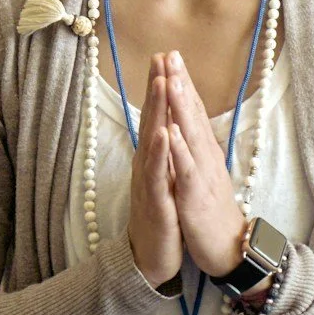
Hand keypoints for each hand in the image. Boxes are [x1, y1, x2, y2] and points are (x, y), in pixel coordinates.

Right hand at [127, 52, 182, 286]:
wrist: (150, 258)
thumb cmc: (159, 217)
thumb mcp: (163, 179)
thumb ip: (163, 153)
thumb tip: (166, 124)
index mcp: (152, 158)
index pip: (156, 116)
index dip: (159, 86)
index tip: (165, 56)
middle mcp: (146, 164)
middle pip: (151, 119)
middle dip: (157, 87)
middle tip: (160, 56)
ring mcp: (149, 182)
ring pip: (152, 140)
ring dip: (157, 111)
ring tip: (162, 82)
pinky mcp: (155, 201)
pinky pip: (157, 173)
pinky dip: (160, 152)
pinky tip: (164, 133)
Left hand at [156, 54, 251, 276]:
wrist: (230, 248)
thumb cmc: (212, 212)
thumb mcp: (202, 175)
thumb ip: (196, 149)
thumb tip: (186, 125)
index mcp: (204, 152)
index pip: (191, 111)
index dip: (182, 83)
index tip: (171, 55)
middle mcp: (206, 157)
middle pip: (192, 114)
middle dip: (181, 83)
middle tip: (172, 54)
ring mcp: (203, 174)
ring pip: (191, 135)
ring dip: (180, 107)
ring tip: (170, 80)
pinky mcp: (197, 195)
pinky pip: (187, 169)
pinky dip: (180, 149)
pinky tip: (172, 131)